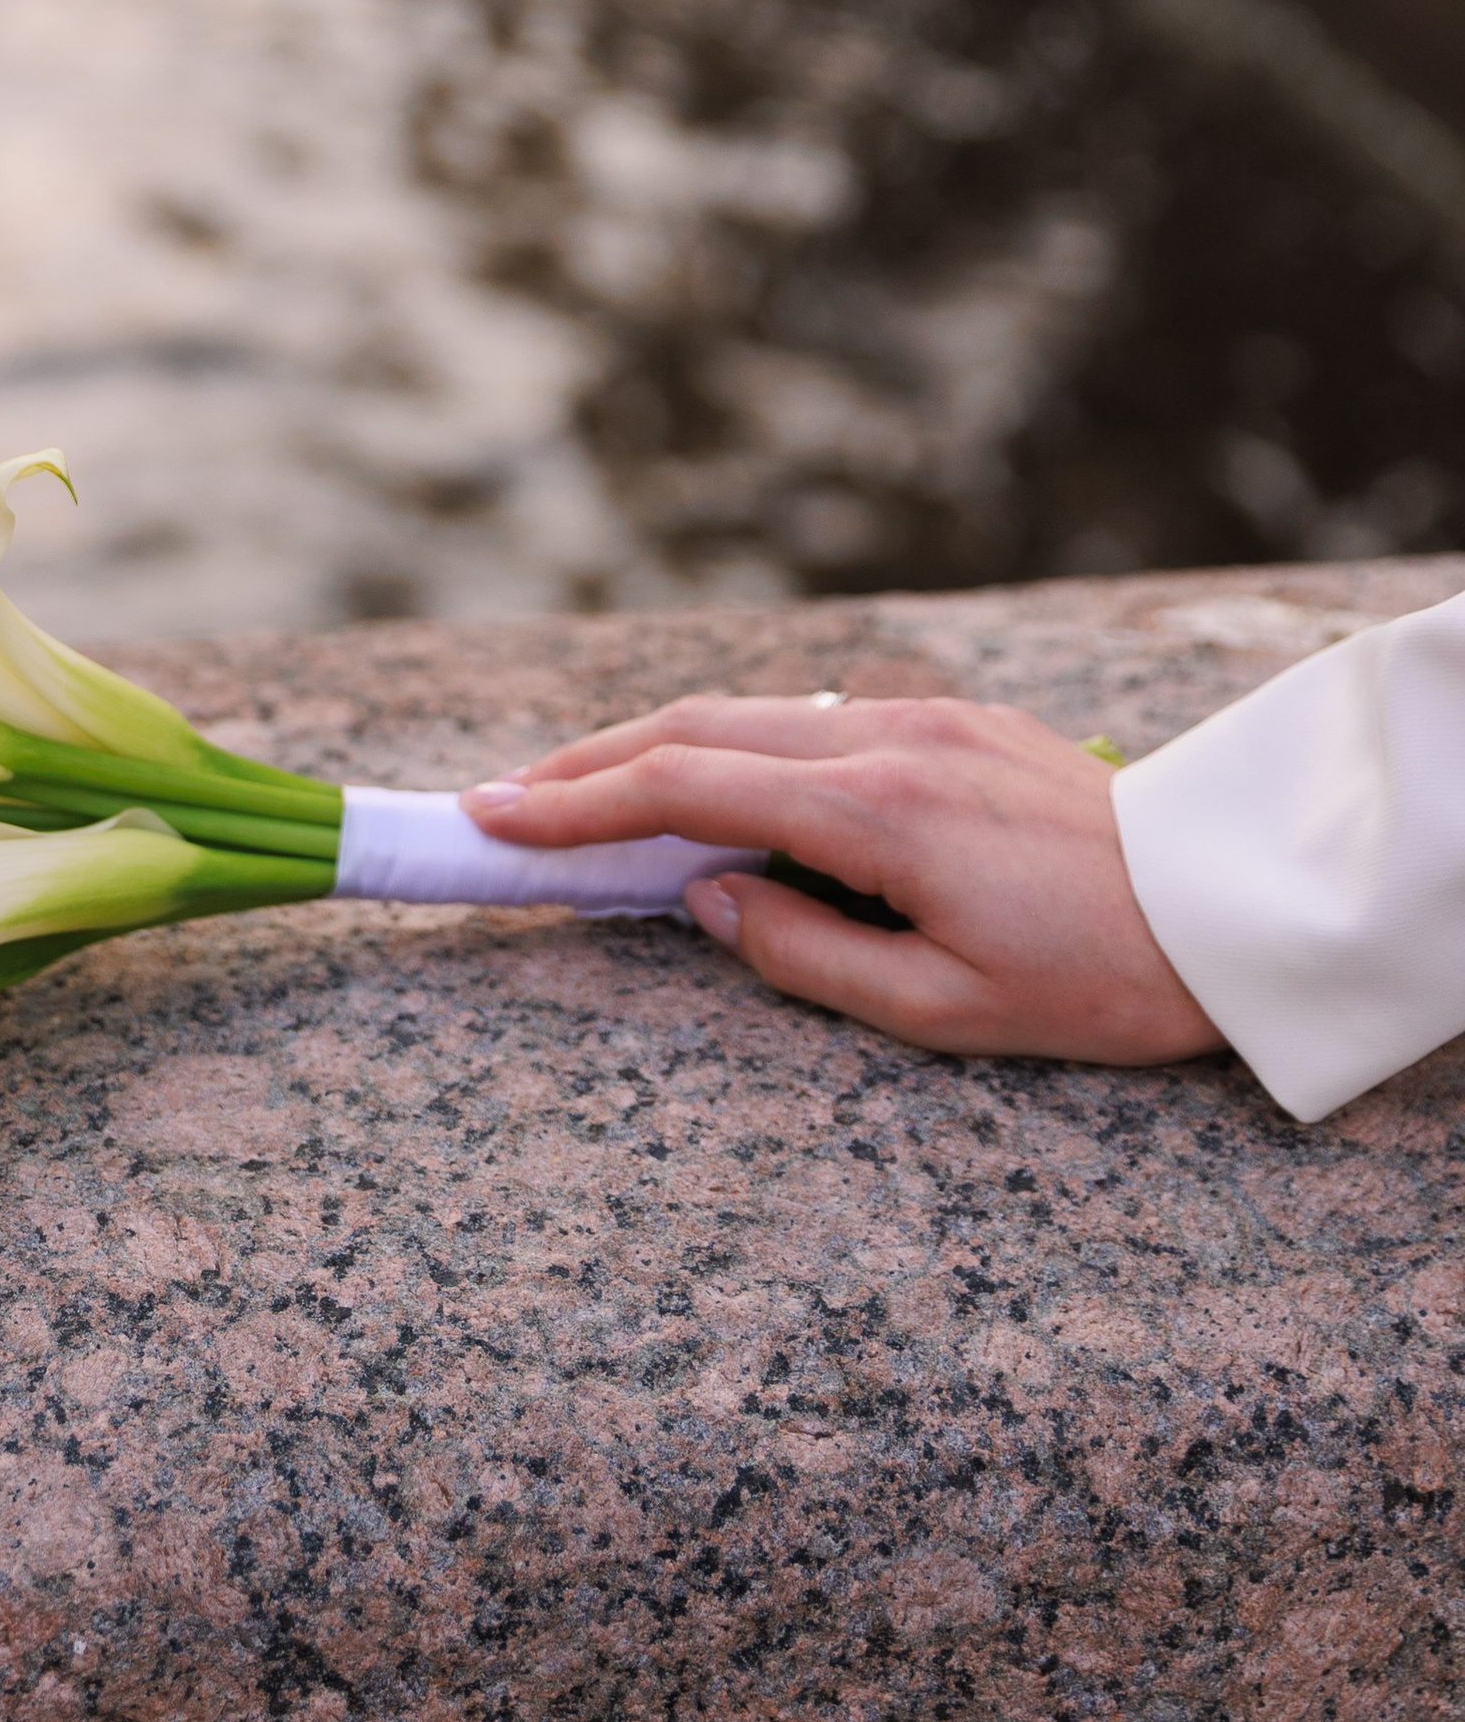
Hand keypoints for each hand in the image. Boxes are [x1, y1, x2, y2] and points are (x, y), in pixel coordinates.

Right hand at [463, 696, 1225, 1069]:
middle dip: (586, 760)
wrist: (1232, 906)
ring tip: (579, 790)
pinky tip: (702, 782)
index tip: (489, 814)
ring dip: (652, 746)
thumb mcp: (942, 1010)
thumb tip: (701, 897)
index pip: (682, 788)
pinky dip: (727, 742)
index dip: (572, 801)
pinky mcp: (949, 718)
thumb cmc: (1099, 979)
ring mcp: (920, 714)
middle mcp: (885, 736)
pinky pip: (806, 717)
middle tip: (501, 798)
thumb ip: (800, 952)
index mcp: (874, 809)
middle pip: (696, 725)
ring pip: (748, 711)